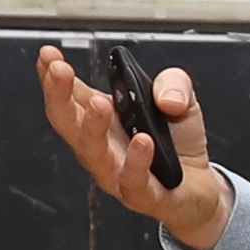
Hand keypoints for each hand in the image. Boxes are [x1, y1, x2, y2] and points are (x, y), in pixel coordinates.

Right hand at [36, 47, 231, 249]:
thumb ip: (173, 83)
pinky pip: (133, 182)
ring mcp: (117, 174)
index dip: (53, 76)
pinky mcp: (143, 196)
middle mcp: (101, 147)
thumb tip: (165, 96)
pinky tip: (143, 141)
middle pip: (68, 123)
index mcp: (102, 119)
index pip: (69, 96)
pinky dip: (136, 162)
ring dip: (92, 127)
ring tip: (99, 103)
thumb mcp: (182, 99)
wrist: (200, 186)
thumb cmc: (178, 143)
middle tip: (59, 70)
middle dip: (58, 95)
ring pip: (93, 154)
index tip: (48, 54)